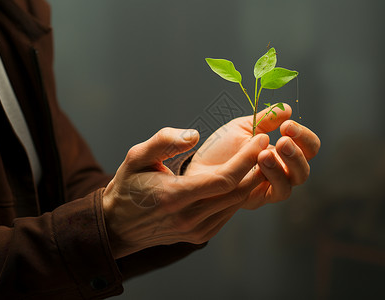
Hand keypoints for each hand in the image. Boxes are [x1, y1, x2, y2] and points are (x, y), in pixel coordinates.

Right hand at [103, 127, 269, 258]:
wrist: (118, 226)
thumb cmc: (127, 187)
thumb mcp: (136, 157)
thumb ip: (164, 141)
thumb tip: (195, 136)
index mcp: (174, 196)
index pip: (224, 179)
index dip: (247, 158)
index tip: (261, 138)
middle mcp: (188, 218)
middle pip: (237, 192)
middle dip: (257, 166)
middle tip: (266, 144)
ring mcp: (196, 231)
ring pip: (236, 204)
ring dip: (252, 181)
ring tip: (261, 158)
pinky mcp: (200, 236)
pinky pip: (228, 213)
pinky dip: (239, 194)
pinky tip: (242, 177)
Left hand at [185, 103, 319, 208]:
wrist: (197, 165)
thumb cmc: (220, 148)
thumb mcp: (242, 128)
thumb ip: (265, 119)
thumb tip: (287, 108)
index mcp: (280, 153)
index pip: (307, 147)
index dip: (303, 135)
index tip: (287, 124)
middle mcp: (280, 171)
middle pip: (305, 166)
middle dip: (298, 151)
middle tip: (282, 139)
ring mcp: (270, 186)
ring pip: (294, 181)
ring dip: (285, 164)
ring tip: (266, 152)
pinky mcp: (258, 198)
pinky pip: (276, 191)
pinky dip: (273, 176)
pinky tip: (260, 161)